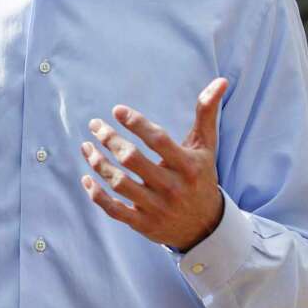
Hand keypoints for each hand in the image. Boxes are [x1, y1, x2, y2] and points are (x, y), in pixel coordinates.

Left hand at [79, 77, 228, 251]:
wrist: (205, 226)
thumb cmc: (201, 177)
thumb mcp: (206, 146)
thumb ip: (207, 113)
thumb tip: (220, 80)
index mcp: (188, 166)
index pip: (158, 140)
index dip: (136, 123)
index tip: (116, 110)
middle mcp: (172, 187)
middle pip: (132, 160)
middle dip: (109, 139)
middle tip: (95, 125)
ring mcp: (156, 208)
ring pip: (119, 183)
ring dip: (98, 163)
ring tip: (86, 146)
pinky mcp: (143, 224)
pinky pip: (114, 210)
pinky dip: (96, 195)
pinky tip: (86, 177)